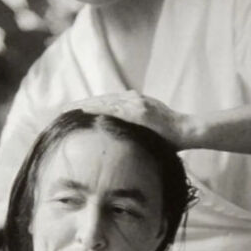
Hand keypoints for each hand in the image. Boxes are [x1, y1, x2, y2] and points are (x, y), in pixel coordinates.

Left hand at [75, 92, 191, 148]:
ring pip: (104, 102)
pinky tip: (83, 111)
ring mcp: (136, 103)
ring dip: (84, 105)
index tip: (72, 113)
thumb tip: (124, 150)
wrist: (189, 131)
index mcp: (135, 105)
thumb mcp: (149, 136)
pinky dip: (97, 109)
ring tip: (66, 110)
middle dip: (81, 105)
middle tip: (61, 110)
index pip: (106, 104)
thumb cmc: (172, 139)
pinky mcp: (140, 110)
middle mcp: (133, 99)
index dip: (89, 108)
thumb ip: (135, 137)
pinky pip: (114, 108)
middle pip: (101, 100)